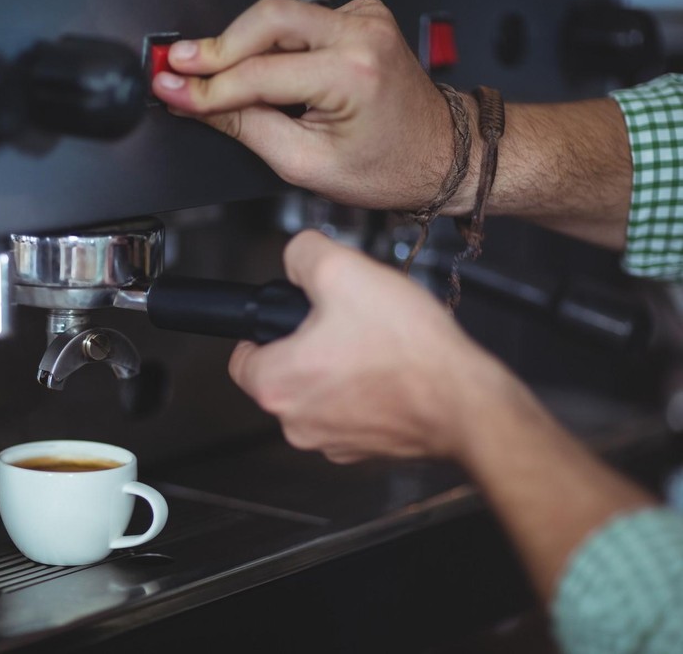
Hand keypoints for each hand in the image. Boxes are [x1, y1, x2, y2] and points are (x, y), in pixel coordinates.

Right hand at [152, 0, 460, 211]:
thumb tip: (198, 104)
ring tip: (205, 72)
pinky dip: (269, 41)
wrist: (439, 154)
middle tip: (176, 67)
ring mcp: (363, 18)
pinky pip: (299, 19)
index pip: (258, 73)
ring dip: (239, 43)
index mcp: (352, 73)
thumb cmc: (388, 166)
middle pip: (265, 20)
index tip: (170, 87)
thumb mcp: (305, 163)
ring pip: (278, 14)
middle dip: (215, 47)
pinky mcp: (359, 16)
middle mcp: (361, 33)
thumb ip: (246, 127)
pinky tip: (255, 66)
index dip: (206, 85)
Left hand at [228, 230, 518, 463]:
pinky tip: (390, 370)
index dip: (262, 330)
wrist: (465, 401)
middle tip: (340, 323)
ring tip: (371, 344)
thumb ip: (303, 254)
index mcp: (276, 385)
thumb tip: (297, 256)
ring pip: (318, 394)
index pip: (240, 357)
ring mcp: (331, 442)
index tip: (284, 319)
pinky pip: (350, 412)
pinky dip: (364, 392)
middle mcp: (296, 423)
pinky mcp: (365, 450)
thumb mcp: (343, 270)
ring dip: (336, 369)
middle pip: (282, 375)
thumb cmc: (408, 350)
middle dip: (306, 345)